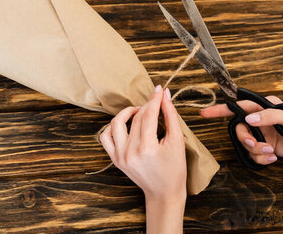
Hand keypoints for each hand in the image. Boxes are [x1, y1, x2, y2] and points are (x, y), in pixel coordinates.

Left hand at [100, 85, 185, 233]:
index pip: (149, 115)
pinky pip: (105, 137)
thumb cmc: (174, 169)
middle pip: (135, 118)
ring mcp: (120, 156)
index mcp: (148, 148)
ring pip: (116, 124)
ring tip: (139, 113)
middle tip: (155, 102)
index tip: (159, 90)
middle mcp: (130, 152)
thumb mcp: (177, 142)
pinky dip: (112, 127)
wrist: (164, 193)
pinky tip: (125, 124)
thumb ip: (171, 116)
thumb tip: (165, 95)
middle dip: (146, 106)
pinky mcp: (114, 159)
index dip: (154, 100)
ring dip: (127, 113)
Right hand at [200, 95, 282, 170]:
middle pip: (238, 128)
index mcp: (265, 106)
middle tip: (254, 145)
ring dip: (255, 150)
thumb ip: (269, 116)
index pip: (238, 106)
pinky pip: (252, 153)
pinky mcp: (264, 147)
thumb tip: (249, 118)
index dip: (220, 109)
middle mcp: (260, 119)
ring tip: (271, 153)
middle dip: (245, 139)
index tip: (205, 113)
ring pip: (244, 143)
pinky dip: (261, 158)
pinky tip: (273, 158)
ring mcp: (262, 134)